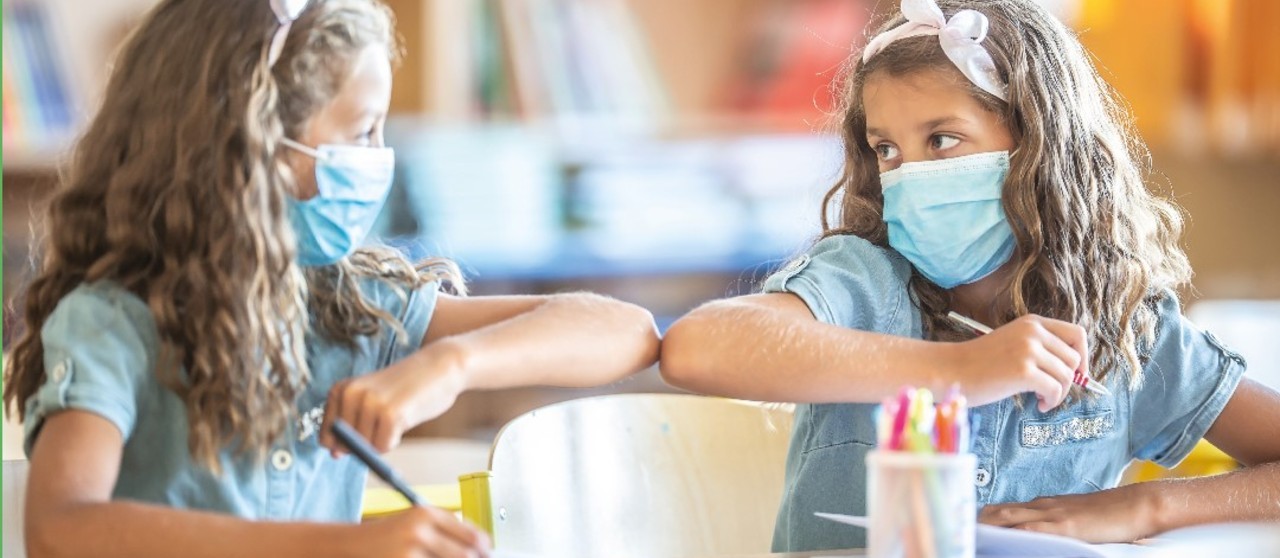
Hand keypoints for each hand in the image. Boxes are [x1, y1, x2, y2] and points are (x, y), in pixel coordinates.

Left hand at [320, 345, 466, 456]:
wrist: (439, 367)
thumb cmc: (405, 387)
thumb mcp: (369, 399)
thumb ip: (348, 426)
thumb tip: (335, 455)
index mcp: (340, 390)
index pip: (327, 437)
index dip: (347, 441)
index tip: (367, 424)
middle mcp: (351, 394)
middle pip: (346, 445)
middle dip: (367, 440)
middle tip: (386, 416)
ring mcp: (370, 404)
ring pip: (365, 448)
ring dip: (383, 439)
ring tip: (397, 414)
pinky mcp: (390, 414)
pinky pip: (383, 447)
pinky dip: (394, 441)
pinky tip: (404, 419)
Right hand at [356, 505, 491, 557]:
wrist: (348, 546)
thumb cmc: (385, 537)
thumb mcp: (414, 523)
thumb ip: (445, 530)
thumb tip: (481, 545)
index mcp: (426, 514)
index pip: (470, 534)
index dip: (484, 548)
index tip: (487, 553)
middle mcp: (419, 531)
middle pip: (465, 555)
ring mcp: (409, 552)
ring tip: (440, 557)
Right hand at [951, 314, 1087, 411]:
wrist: (951, 369)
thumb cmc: (980, 362)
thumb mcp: (1013, 343)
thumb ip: (1040, 349)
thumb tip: (1076, 371)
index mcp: (1032, 322)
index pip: (1077, 334)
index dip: (1084, 356)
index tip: (1077, 374)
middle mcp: (1033, 332)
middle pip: (1074, 359)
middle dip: (1069, 380)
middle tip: (1051, 391)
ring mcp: (1029, 350)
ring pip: (1066, 376)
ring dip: (1059, 393)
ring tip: (1042, 399)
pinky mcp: (1023, 371)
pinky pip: (1055, 390)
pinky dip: (1051, 401)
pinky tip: (1039, 404)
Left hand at [979, 483, 1161, 542]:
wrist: (1136, 504)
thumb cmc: (1109, 514)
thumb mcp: (1073, 517)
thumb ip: (1051, 524)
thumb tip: (1030, 536)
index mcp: (1042, 505)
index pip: (1001, 510)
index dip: (982, 518)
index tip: (965, 526)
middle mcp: (1041, 507)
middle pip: (997, 512)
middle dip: (976, 523)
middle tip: (958, 533)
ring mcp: (1051, 515)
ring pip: (1008, 518)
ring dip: (987, 528)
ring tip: (969, 537)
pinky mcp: (1065, 526)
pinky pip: (1032, 530)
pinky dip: (1014, 534)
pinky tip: (1001, 541)